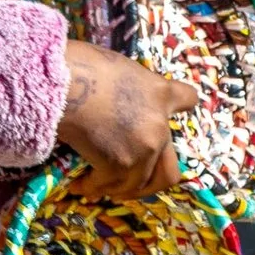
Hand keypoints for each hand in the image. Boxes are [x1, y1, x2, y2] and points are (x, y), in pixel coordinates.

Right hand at [57, 39, 198, 200]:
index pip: (188, 99)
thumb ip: (128, 89)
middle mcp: (159, 125)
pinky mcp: (119, 164)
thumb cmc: (82, 64)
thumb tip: (114, 103)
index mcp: (160, 93)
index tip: (163, 118)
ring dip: (117, 189)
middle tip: (130, 185)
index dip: (179, 109)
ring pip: (139, 185)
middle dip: (150, 184)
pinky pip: (108, 185)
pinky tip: (78, 185)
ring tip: (96, 188)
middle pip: (169, 171)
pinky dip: (92, 188)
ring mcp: (143, 148)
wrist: (66, 82)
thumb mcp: (117, 69)